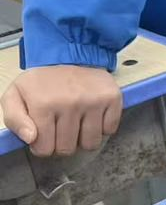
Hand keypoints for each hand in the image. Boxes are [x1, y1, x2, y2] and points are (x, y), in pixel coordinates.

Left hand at [1, 65, 121, 155]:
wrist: (71, 55)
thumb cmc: (42, 81)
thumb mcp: (15, 95)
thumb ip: (14, 120)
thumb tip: (31, 138)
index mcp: (43, 104)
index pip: (44, 149)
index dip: (42, 145)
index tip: (44, 133)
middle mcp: (70, 103)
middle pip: (68, 149)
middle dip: (62, 143)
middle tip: (61, 127)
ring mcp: (94, 102)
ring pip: (91, 143)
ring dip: (83, 138)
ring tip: (77, 123)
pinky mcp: (112, 99)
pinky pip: (110, 130)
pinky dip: (102, 127)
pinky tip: (93, 115)